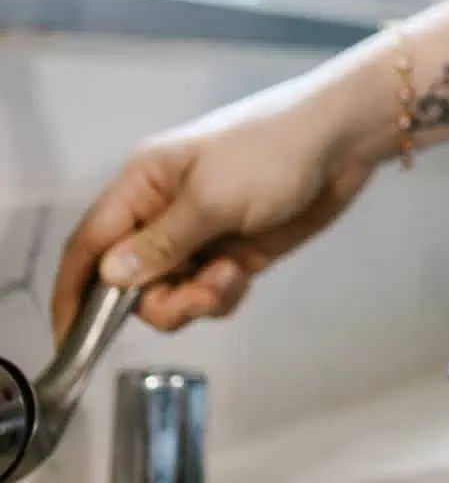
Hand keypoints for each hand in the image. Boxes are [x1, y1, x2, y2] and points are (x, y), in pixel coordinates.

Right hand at [51, 82, 376, 339]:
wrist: (342, 143)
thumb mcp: (211, 198)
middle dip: (160, 302)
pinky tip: (243, 275)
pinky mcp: (233, 252)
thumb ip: (160, 244)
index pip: (89, 245)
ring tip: (230, 277)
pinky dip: (221, 294)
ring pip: (171, 293)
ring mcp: (199, 235)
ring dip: (196, 299)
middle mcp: (161, 213)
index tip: (71, 339)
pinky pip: (208, 292)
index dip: (74, 293)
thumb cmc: (272, 152)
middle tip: (199, 296)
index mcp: (142, 186)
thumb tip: (108, 277)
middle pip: (130, 283)